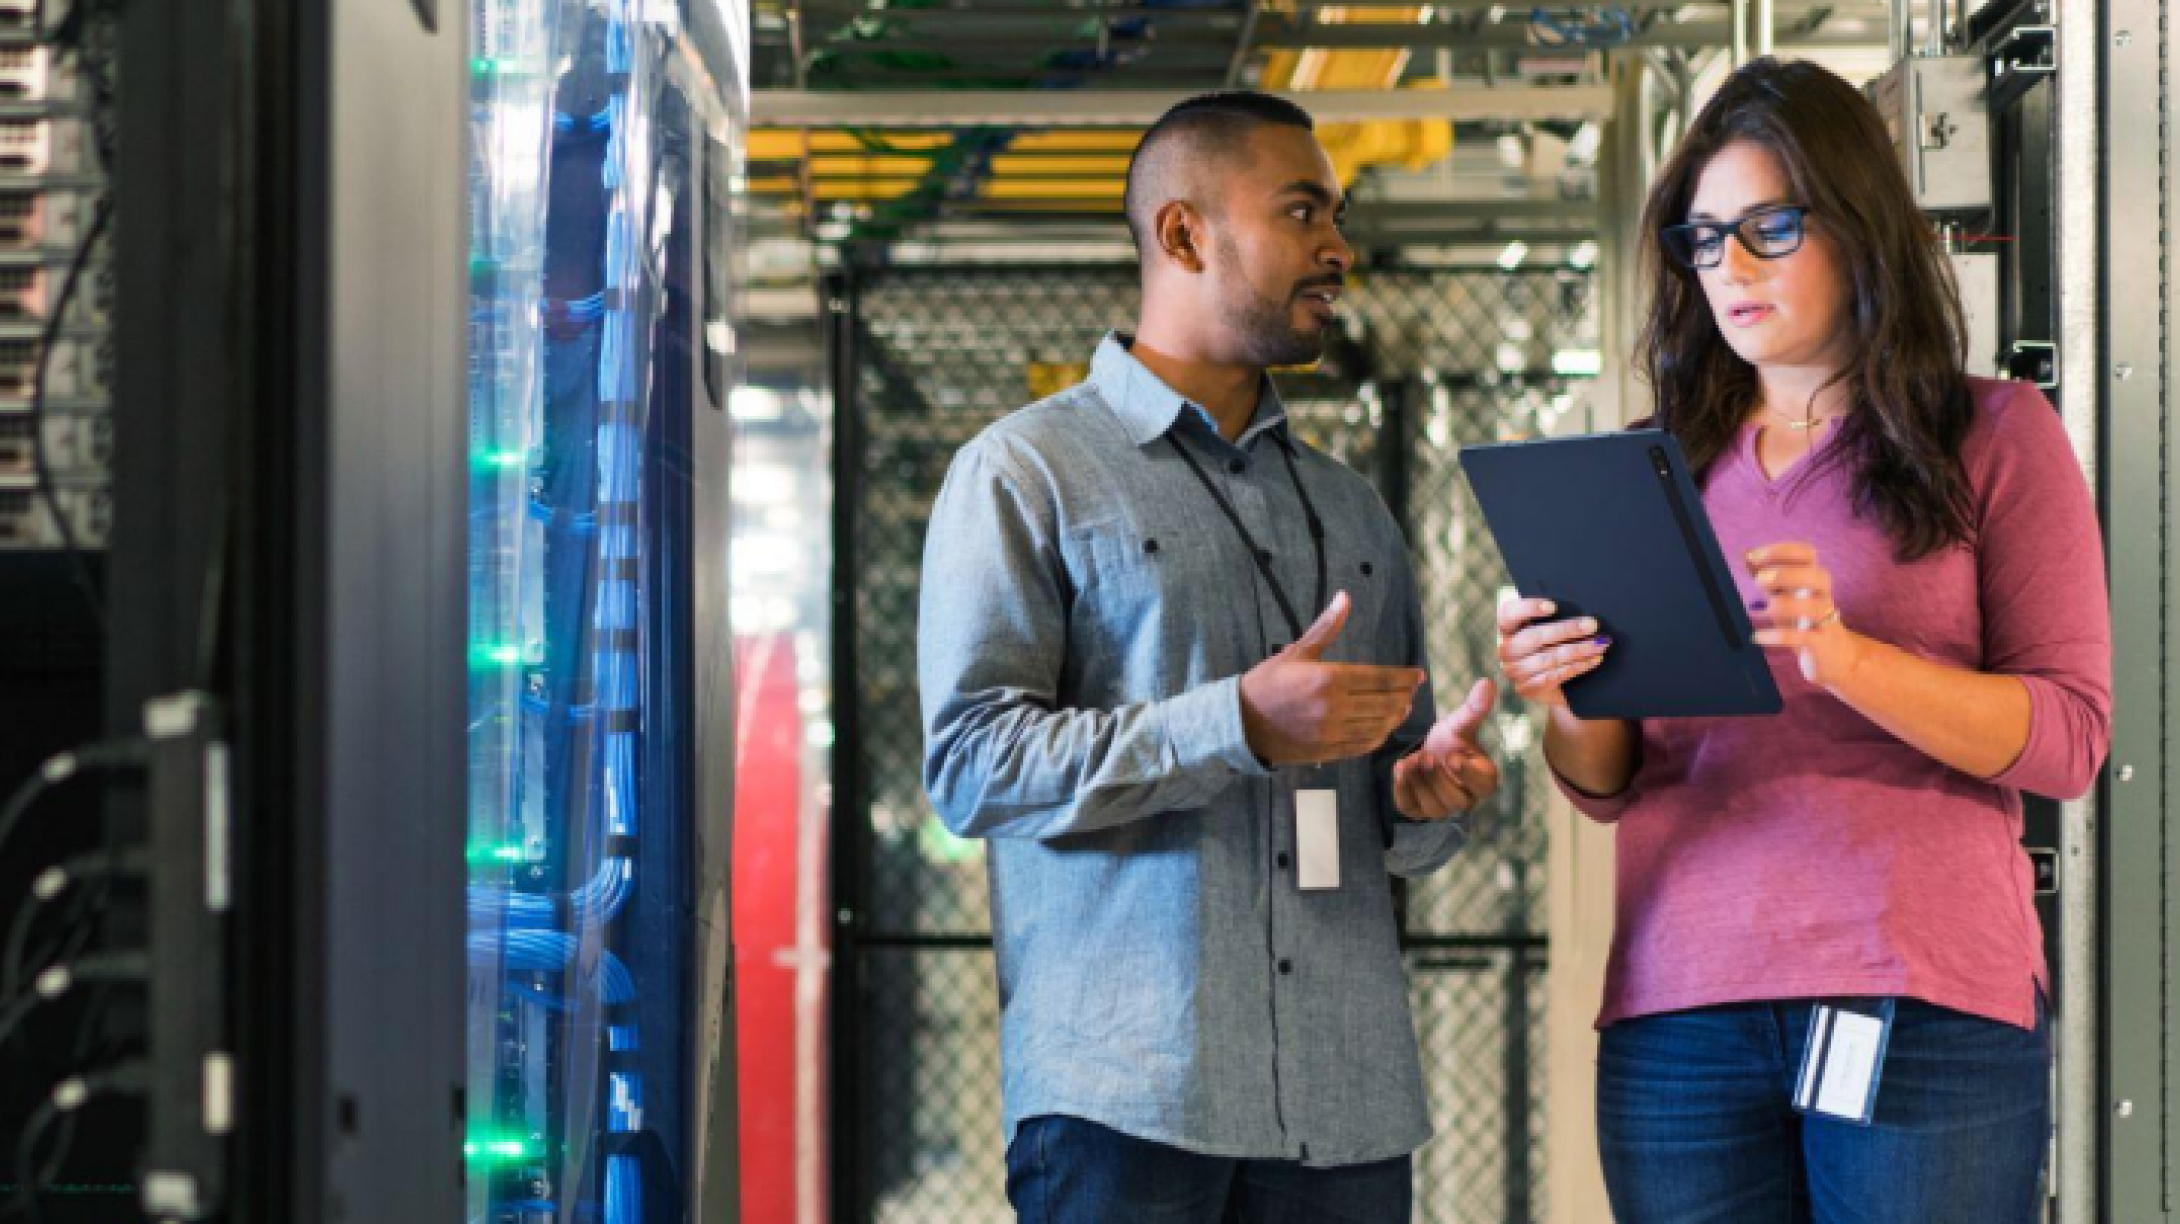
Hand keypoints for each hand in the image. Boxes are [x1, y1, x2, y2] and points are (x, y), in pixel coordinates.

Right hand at [1240, 592, 1426, 765]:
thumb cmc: (1268, 682)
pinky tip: (1383, 728)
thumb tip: (1345, 597)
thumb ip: (1326, 627)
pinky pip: (1363, 745)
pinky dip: (1378, 737)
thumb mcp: (1297, 651)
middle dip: (1404, 696)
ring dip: (1395, 717)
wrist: (1241, 722)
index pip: (1380, 678)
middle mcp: (1334, 707)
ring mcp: (1332, 733)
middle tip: (1412, 691)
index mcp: (1329, 679)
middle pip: (1385, 703)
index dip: (1404, 678)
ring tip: (1402, 708)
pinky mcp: (1328, 752)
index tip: (1418, 675)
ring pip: (1378, 727)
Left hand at [1393, 678, 1500, 819]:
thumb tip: (1487, 682)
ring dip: (1419, 784)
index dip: (1468, 775)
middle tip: (1426, 756)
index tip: (1454, 757)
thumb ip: (1473, 708)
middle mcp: (1466, 799)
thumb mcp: (1460, 723)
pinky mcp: (1419, 810)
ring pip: (1434, 808)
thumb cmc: (1451, 740)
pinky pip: (1411, 808)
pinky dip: (1402, 789)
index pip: (1483, 785)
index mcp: (1483, 779)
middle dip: (1438, 779)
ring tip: (1410, 760)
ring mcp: (1442, 809)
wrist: (1428, 750)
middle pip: (1456, 800)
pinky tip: (1399, 769)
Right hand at [1494, 596, 1610, 709]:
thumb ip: (1555, 616)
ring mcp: (1514, 671)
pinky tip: (1594, 660)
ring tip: (1600, 644)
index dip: (1528, 608)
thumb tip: (1580, 603)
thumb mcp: (1549, 628)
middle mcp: (1505, 649)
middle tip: (1593, 625)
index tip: (1554, 606)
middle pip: (1535, 637)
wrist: (1556, 684)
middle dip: (1567, 630)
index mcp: (1507, 627)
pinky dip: (1576, 667)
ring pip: (1548, 659)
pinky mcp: (1527, 688)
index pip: (1509, 613)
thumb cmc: (1554, 644)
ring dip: (1578, 650)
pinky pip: (1554, 676)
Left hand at [1745, 541, 1865, 687]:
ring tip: (1763, 610)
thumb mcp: (1784, 596)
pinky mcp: (1822, 642)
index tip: (1753, 556)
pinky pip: (1804, 637)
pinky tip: (1757, 637)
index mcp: (1813, 578)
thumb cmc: (1803, 621)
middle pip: (1815, 575)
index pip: (1806, 553)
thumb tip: (1746, 553)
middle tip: (1759, 580)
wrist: (1835, 656)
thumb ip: (1767, 577)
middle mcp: (1822, 594)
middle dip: (1786, 573)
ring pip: (1813, 606)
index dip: (1781, 550)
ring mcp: (1825, 619)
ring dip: (1784, 605)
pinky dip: (1778, 636)